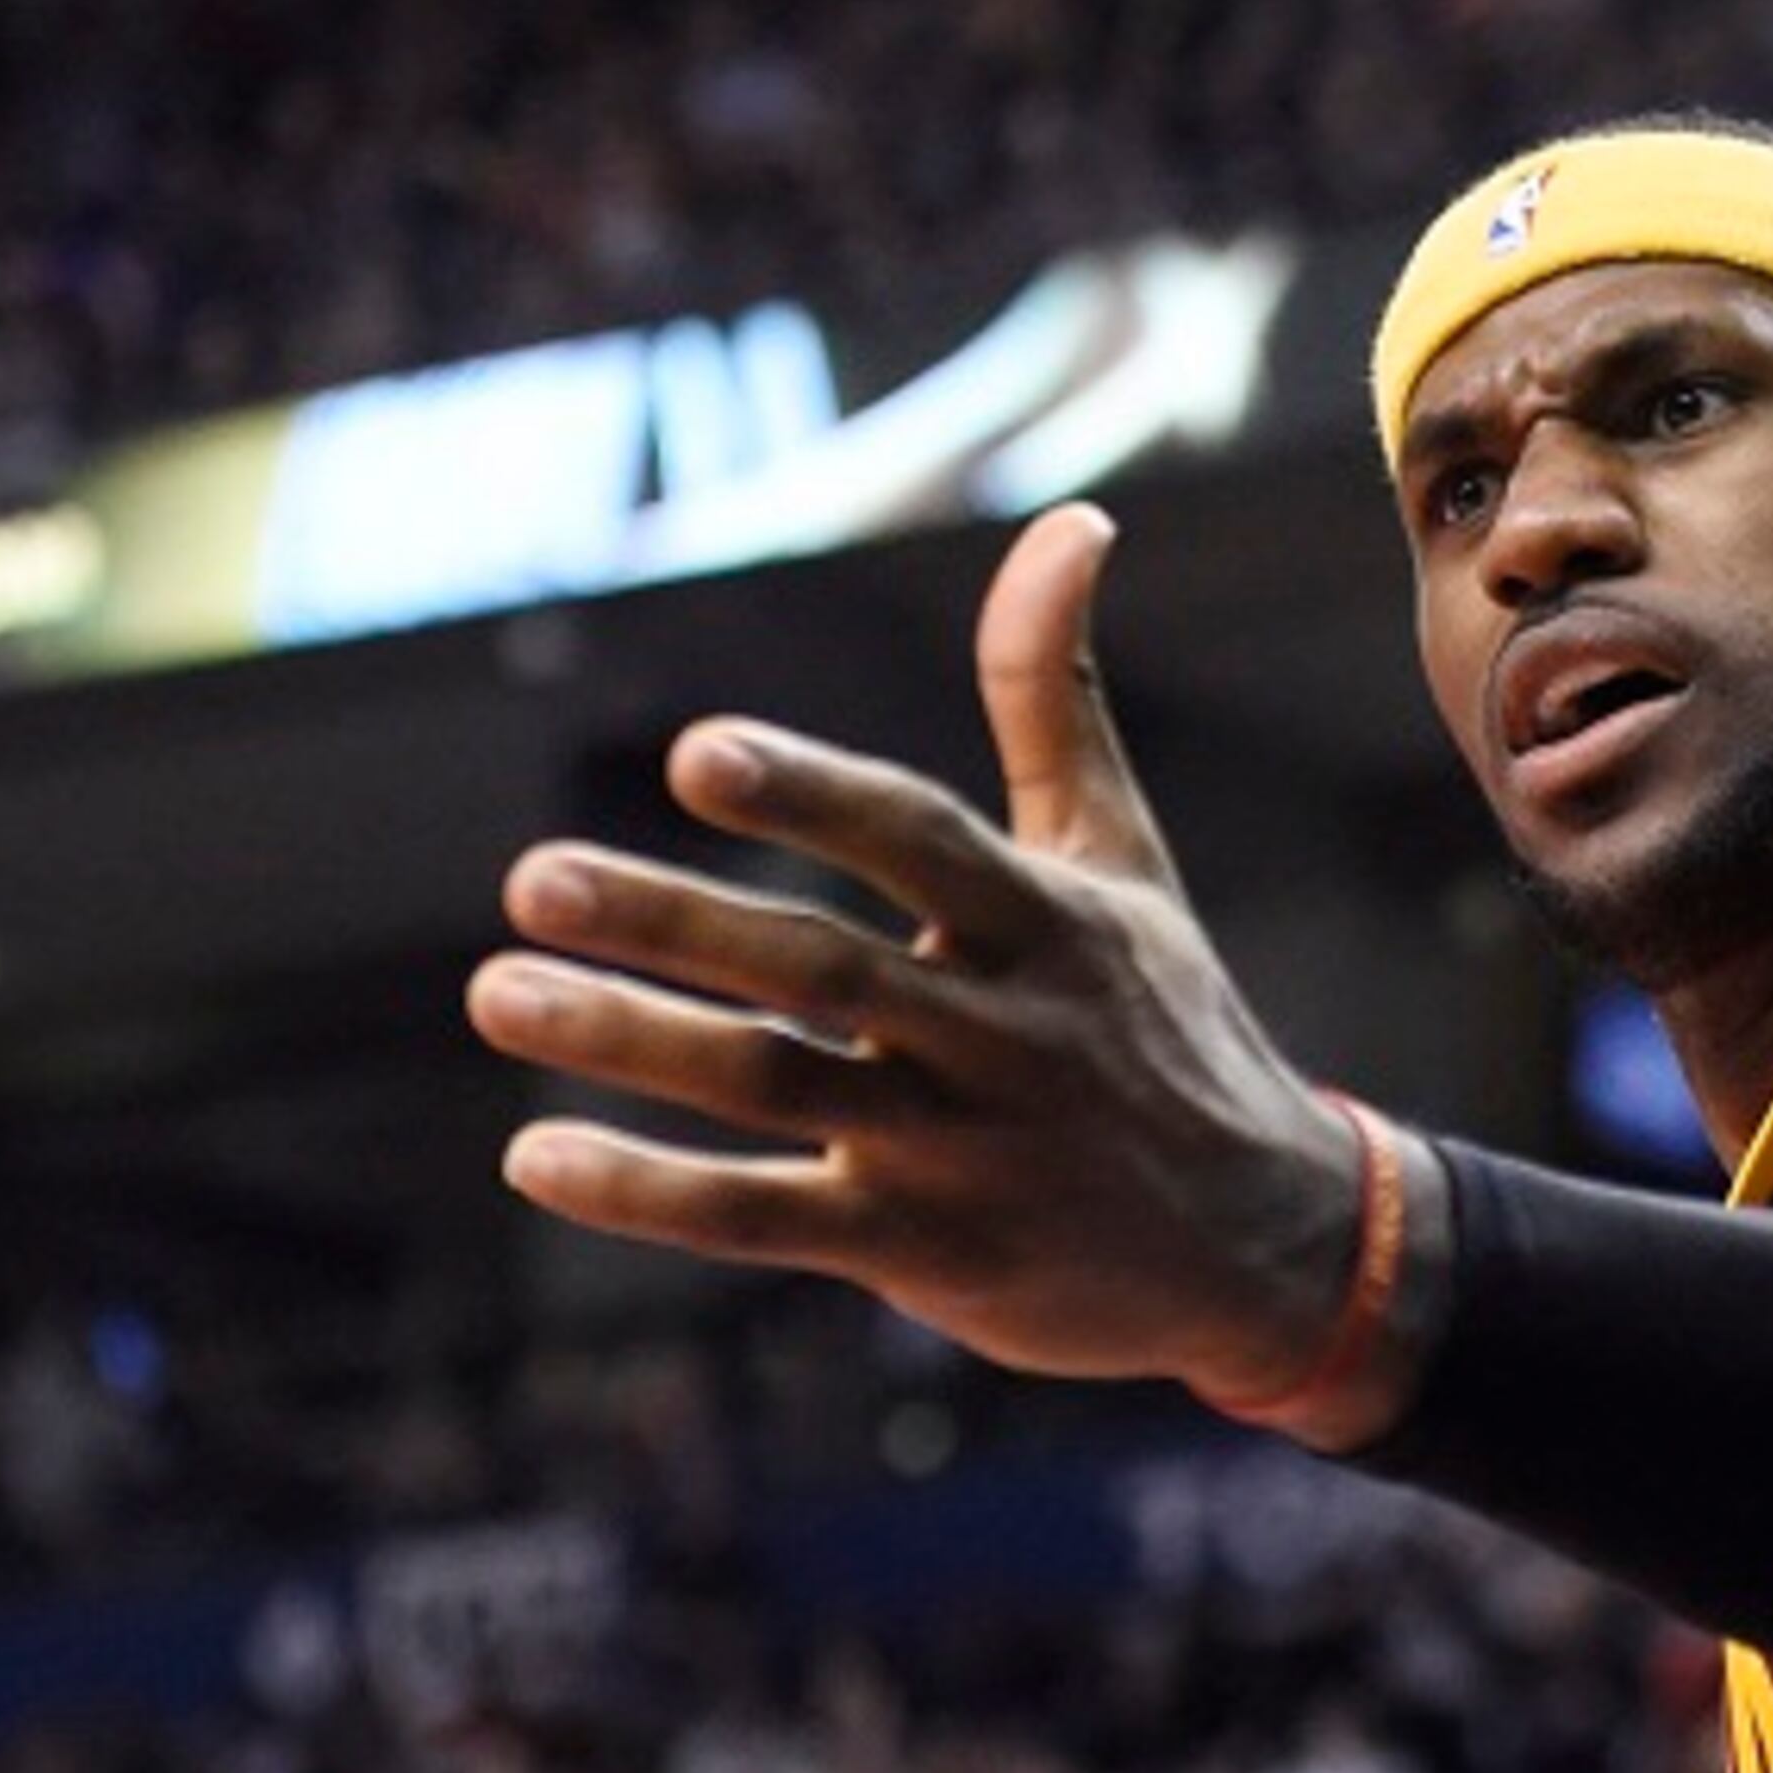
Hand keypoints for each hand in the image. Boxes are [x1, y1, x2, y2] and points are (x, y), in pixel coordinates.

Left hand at [468, 503, 1379, 1419]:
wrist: (1272, 1247)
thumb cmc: (1170, 1029)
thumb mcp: (1123, 863)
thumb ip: (1056, 700)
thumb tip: (1074, 520)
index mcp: (1045, 925)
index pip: (917, 844)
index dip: (813, 798)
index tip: (697, 757)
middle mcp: (1002, 1034)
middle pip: (818, 969)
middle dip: (673, 925)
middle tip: (528, 881)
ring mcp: (964, 1151)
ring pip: (774, 1089)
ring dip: (631, 1043)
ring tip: (499, 992)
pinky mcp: (931, 1252)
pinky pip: (768, 1223)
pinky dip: (653, 1195)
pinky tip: (538, 1158)